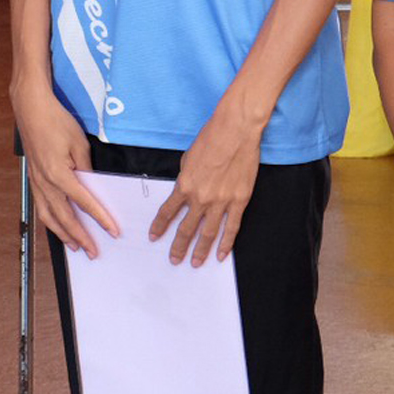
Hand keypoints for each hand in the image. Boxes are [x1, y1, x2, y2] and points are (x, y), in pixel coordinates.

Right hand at [13, 76, 117, 256]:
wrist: (31, 109)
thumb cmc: (56, 122)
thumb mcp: (79, 143)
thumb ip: (86, 168)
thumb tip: (92, 186)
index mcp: (59, 174)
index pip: (84, 203)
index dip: (100, 218)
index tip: (112, 231)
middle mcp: (45, 183)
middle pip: (65, 218)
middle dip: (81, 237)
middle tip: (94, 252)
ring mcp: (36, 183)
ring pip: (49, 217)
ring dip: (63, 234)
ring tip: (76, 246)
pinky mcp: (33, 180)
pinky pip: (41, 207)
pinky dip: (51, 221)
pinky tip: (57, 226)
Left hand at [150, 96, 266, 265]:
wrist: (236, 130)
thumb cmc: (211, 138)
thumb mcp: (188, 157)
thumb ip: (185, 177)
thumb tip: (186, 189)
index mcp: (184, 185)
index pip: (167, 212)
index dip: (159, 226)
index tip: (154, 237)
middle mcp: (200, 198)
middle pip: (186, 229)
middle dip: (178, 246)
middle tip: (173, 259)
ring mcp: (221, 201)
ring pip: (208, 233)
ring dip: (200, 251)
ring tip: (195, 263)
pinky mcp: (239, 201)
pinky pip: (231, 227)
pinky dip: (226, 243)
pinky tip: (221, 254)